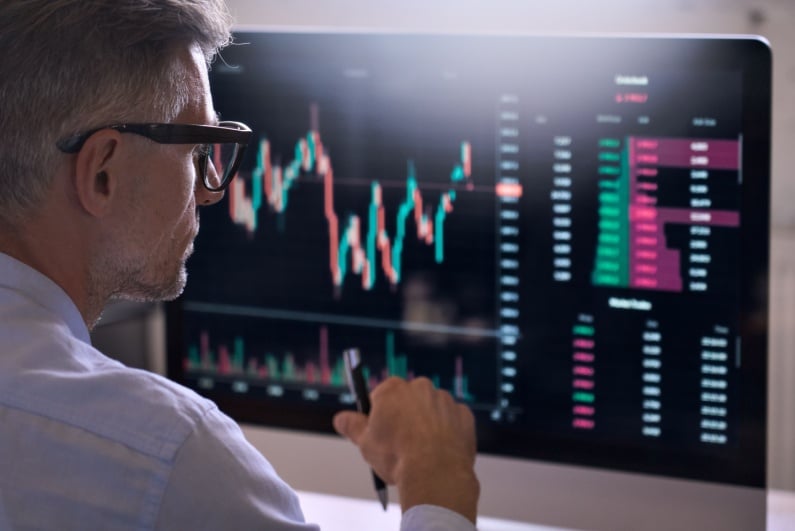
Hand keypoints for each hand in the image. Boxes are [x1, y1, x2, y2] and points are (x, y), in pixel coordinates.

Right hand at [333, 376, 478, 522]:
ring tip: (422, 450)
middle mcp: (420, 387)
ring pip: (432, 409)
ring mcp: (444, 400)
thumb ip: (352, 425)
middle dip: (404, 416)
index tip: (381, 431)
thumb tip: (341, 419)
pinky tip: (439, 450)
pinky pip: (453, 420)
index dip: (380, 416)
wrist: (435, 474)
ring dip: (427, 423)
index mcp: (393, 389)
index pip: (381, 396)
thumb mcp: (364, 442)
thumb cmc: (398, 457)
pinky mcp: (463, 415)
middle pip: (408, 400)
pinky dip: (448, 432)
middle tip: (401, 443)